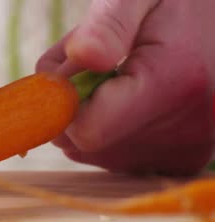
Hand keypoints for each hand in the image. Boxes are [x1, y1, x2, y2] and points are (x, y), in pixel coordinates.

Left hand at [37, 0, 214, 175]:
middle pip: (86, 144)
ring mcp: (186, 150)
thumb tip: (83, 56)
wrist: (214, 20)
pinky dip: (111, 129)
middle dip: (75, 104)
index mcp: (173, 84)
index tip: (69, 67)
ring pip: (97, 152)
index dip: (64, 101)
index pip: (86, 130)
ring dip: (90, 115)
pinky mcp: (183, 159)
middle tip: (96, 62)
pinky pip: (118, 156)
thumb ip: (107, 24)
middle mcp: (187, 129)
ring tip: (117, 73)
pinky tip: (131, 97)